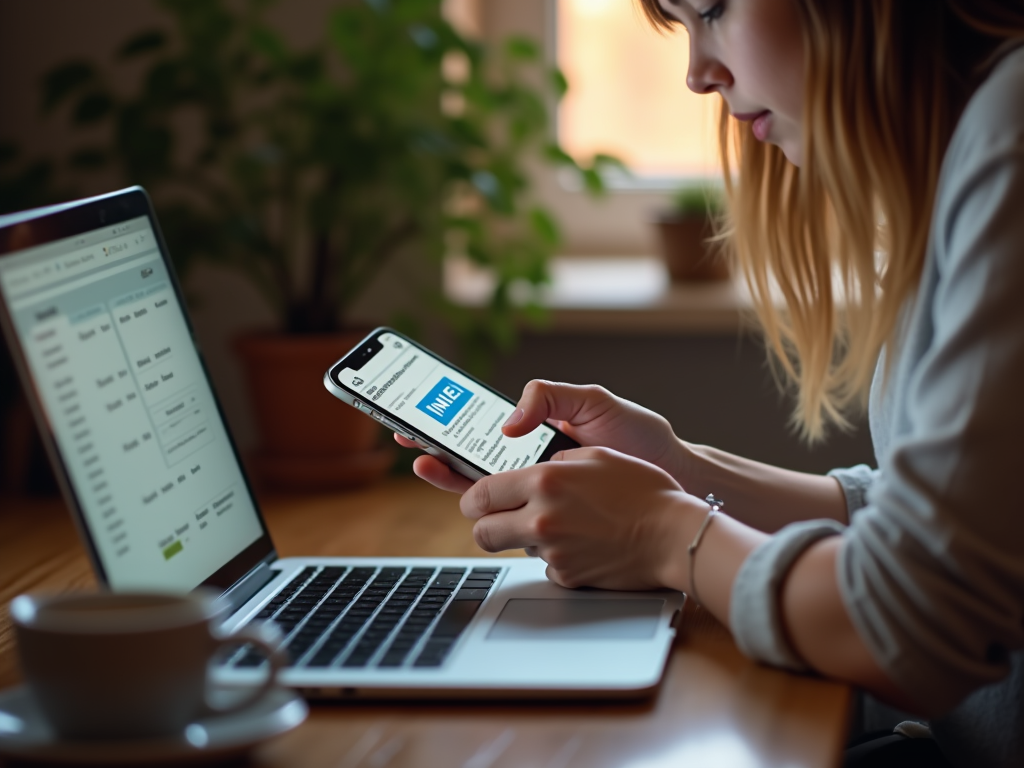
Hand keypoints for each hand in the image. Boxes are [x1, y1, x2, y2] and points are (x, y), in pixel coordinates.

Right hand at [394, 380, 684, 493]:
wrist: (675, 477)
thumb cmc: (639, 436)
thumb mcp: (593, 400)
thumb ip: (548, 396)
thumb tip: (506, 422)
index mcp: (536, 434)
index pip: (482, 426)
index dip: (448, 422)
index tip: (418, 415)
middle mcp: (531, 465)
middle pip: (471, 458)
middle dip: (435, 446)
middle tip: (406, 437)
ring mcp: (539, 494)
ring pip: (482, 488)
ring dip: (448, 475)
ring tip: (425, 460)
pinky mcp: (551, 520)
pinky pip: (511, 517)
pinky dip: (485, 509)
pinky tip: (468, 498)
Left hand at [462, 445, 694, 589]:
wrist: (673, 535)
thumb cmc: (643, 490)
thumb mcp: (596, 455)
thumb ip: (554, 460)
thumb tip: (531, 468)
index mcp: (544, 482)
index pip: (480, 494)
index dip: (471, 497)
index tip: (475, 498)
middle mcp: (541, 519)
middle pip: (482, 531)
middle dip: (484, 523)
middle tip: (498, 517)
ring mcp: (553, 552)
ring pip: (514, 547)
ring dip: (524, 537)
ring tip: (559, 523)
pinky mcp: (567, 577)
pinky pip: (545, 565)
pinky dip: (556, 555)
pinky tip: (583, 541)